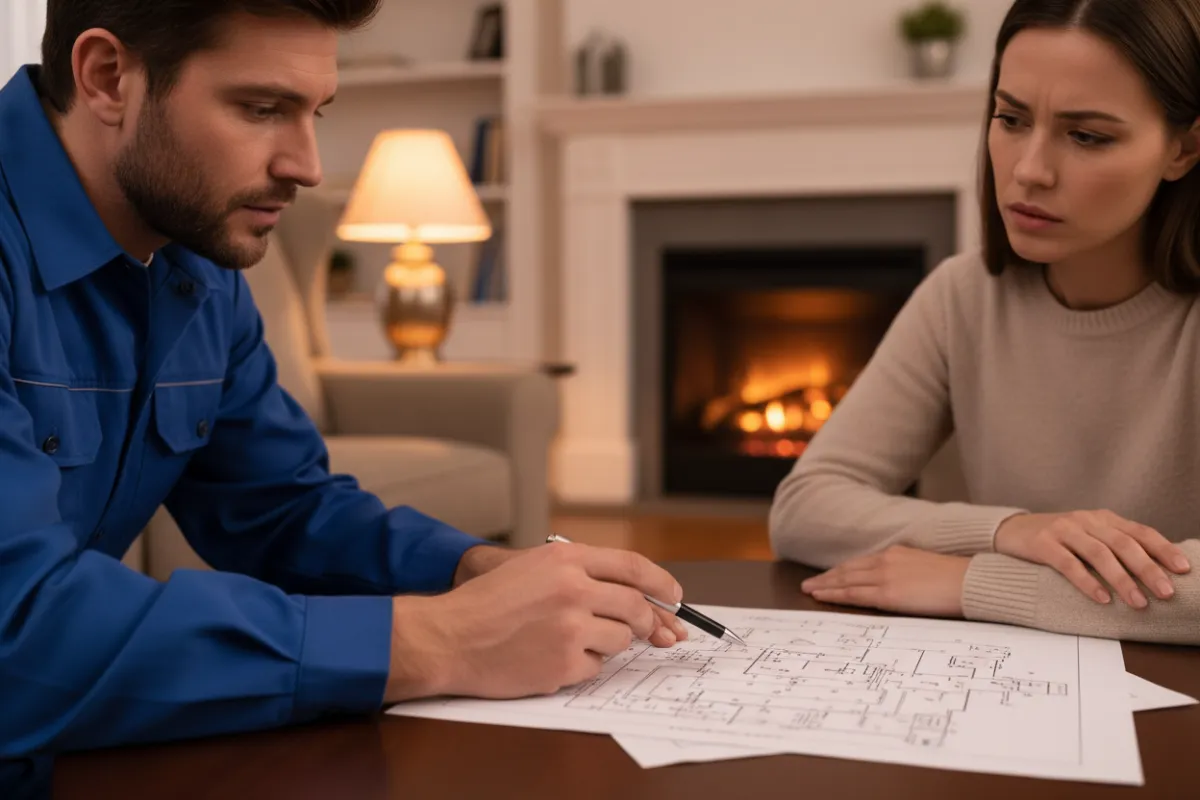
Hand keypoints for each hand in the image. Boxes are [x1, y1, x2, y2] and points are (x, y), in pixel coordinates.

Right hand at [385, 542, 688, 702]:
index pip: (633, 566)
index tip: (675, 597)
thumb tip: (634, 593)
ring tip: (566, 639)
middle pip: (636, 607)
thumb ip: (581, 572)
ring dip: (605, 643)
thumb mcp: (533, 567)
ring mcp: (570, 627)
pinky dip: (580, 665)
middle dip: (649, 623)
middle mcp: (574, 588)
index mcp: (566, 558)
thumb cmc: (487, 602)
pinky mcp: (564, 662)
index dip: (661, 583)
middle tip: (652, 632)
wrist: (449, 636)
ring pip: (619, 640)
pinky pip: (594, 667)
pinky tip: (550, 657)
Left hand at [800, 546, 969, 616]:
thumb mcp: (927, 568)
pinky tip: (821, 596)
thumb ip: (909, 572)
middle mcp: (886, 560)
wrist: (971, 581)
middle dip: (827, 577)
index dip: (843, 570)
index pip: (862, 563)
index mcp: (897, 553)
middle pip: (848, 569)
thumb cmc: (957, 579)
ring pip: (845, 580)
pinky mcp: (887, 593)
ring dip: (825, 585)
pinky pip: (853, 594)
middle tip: (809, 584)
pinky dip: (834, 594)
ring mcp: (885, 576)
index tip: (829, 575)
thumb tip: (902, 584)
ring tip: (809, 590)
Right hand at [994, 510, 1190, 608]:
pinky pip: (1069, 564)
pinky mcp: (1043, 543)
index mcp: (1102, 518)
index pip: (1140, 532)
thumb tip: (1154, 572)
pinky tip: (1101, 598)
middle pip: (1124, 544)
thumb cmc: (1056, 539)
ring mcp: (1064, 530)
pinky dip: (1087, 582)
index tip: (1183, 569)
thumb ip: (1114, 546)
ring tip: (1138, 602)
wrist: (1010, 530)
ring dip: (1122, 579)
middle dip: (1148, 569)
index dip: (1163, 549)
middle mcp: (1086, 520)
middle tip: (1166, 592)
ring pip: (1099, 554)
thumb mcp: (1088, 536)